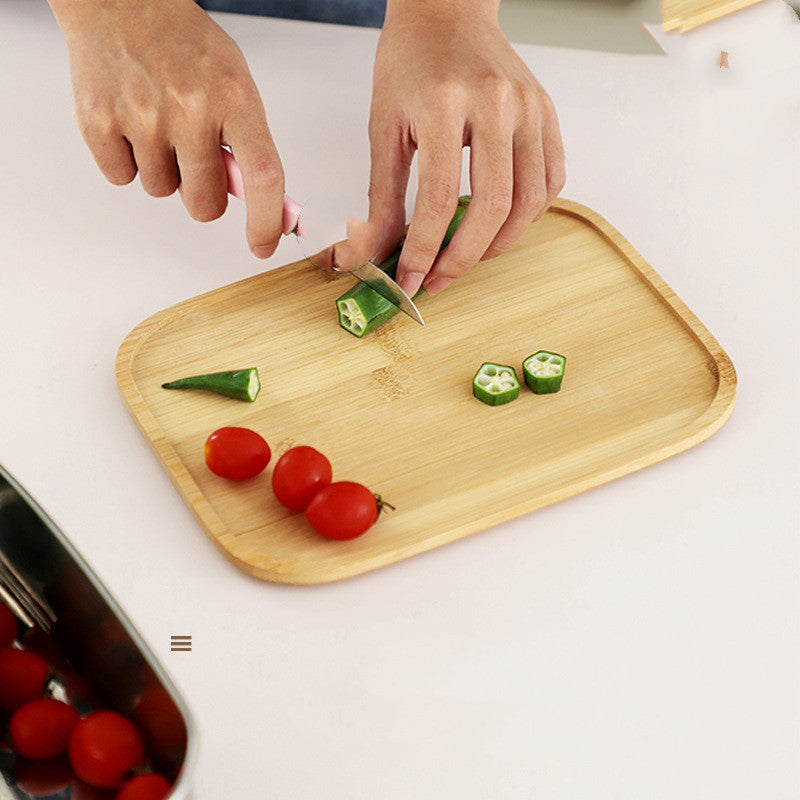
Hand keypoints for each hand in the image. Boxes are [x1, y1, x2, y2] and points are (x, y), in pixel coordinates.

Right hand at [48, 0, 284, 257]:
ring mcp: (142, 116)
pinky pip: (121, 177)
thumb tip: (262, 204)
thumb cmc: (183, 44)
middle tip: (194, 161)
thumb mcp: (234, 82)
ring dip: (162, 171)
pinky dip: (126, 160)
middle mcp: (190, 108)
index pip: (264, 177)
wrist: (120, 0)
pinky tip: (129, 123)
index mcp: (234, 98)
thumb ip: (246, 142)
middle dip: (202, 195)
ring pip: (161, 191)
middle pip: (204, 203)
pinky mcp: (98, 120)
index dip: (266, 221)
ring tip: (158, 125)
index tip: (263, 245)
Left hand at [362, 0, 565, 294]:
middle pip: (493, 206)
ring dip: (499, 244)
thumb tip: (376, 252)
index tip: (411, 280)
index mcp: (446, 102)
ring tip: (468, 258)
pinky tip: (499, 226)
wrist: (447, 12)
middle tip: (439, 279)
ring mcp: (530, 108)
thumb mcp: (383, 126)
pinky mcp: (547, 115)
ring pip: (530, 201)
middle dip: (464, 258)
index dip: (424, 250)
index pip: (438, 198)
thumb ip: (382, 196)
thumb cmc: (411, 63)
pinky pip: (551, 182)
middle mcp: (498, 103)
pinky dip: (528, 216)